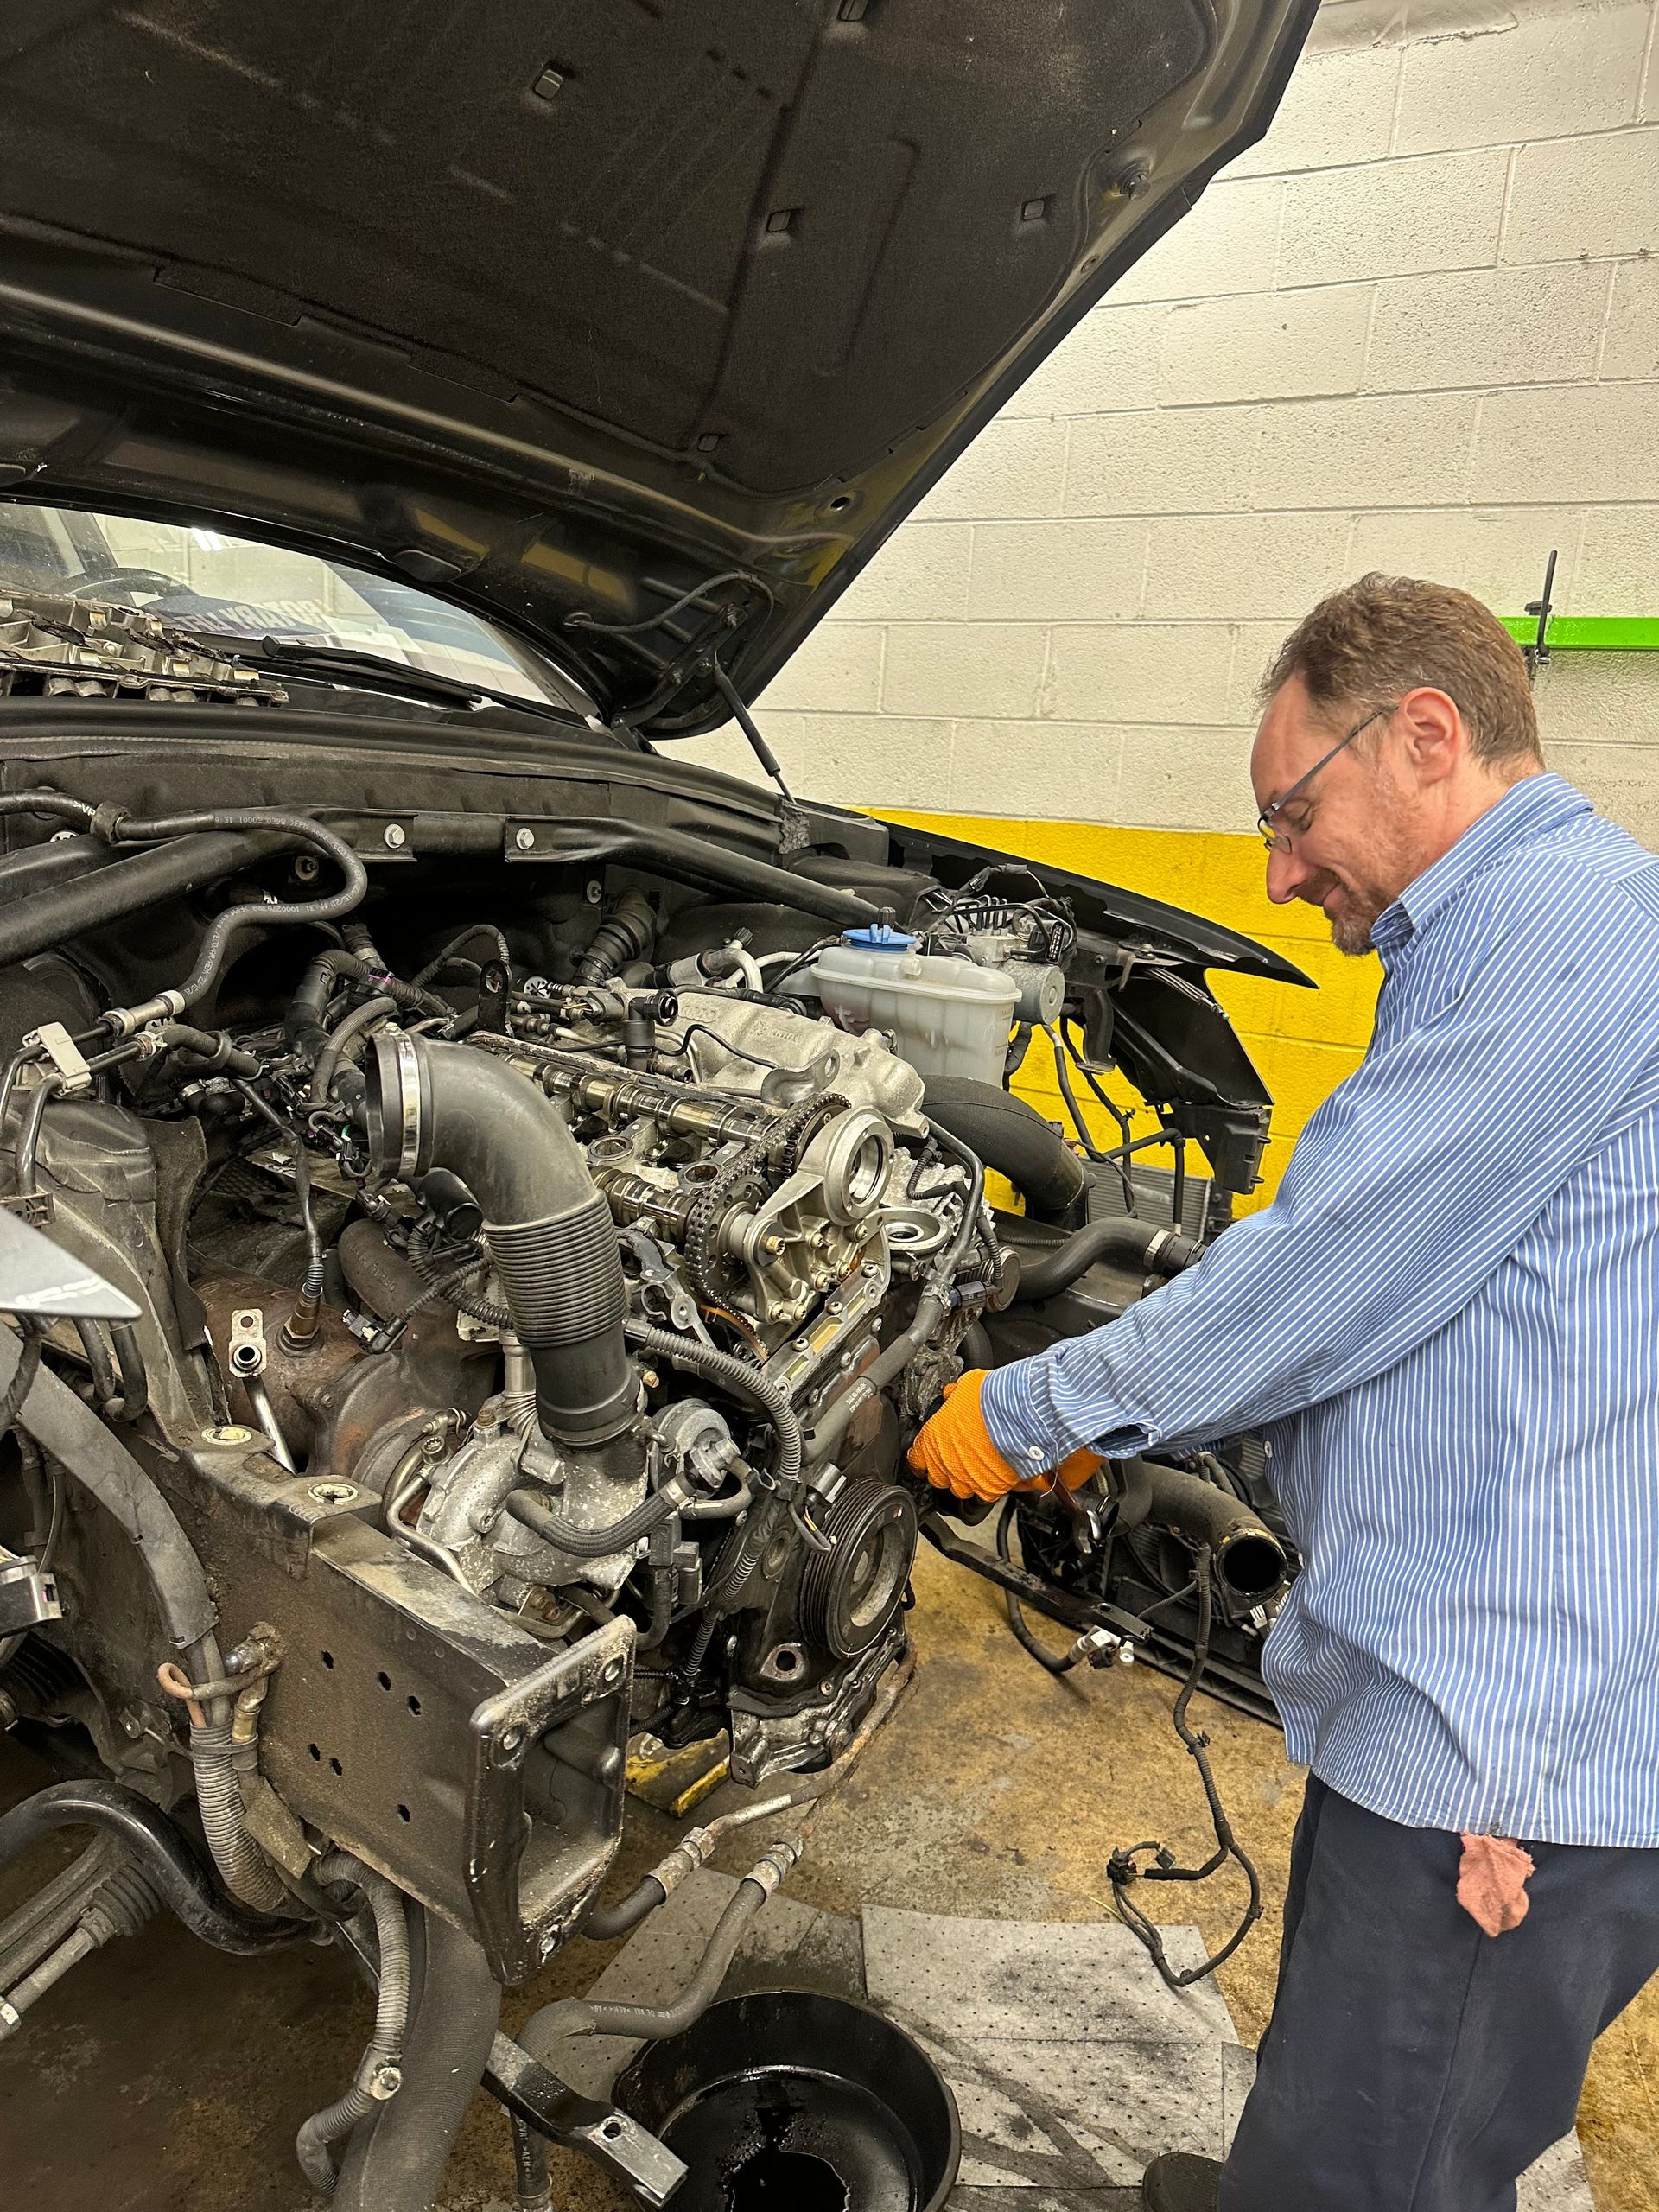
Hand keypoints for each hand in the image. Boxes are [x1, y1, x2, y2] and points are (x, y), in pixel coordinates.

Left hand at [906, 1370, 1101, 1502]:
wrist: (1021, 1415)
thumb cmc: (991, 1398)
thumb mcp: (966, 1387)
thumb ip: (954, 1396)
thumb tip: (952, 1393)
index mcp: (930, 1441)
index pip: (915, 1459)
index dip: (923, 1456)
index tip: (929, 1453)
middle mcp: (944, 1465)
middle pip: (937, 1477)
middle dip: (946, 1467)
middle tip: (961, 1452)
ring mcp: (966, 1480)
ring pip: (961, 1488)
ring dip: (968, 1477)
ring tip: (981, 1462)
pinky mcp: (990, 1490)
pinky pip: (986, 1493)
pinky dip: (991, 1484)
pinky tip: (999, 1470)